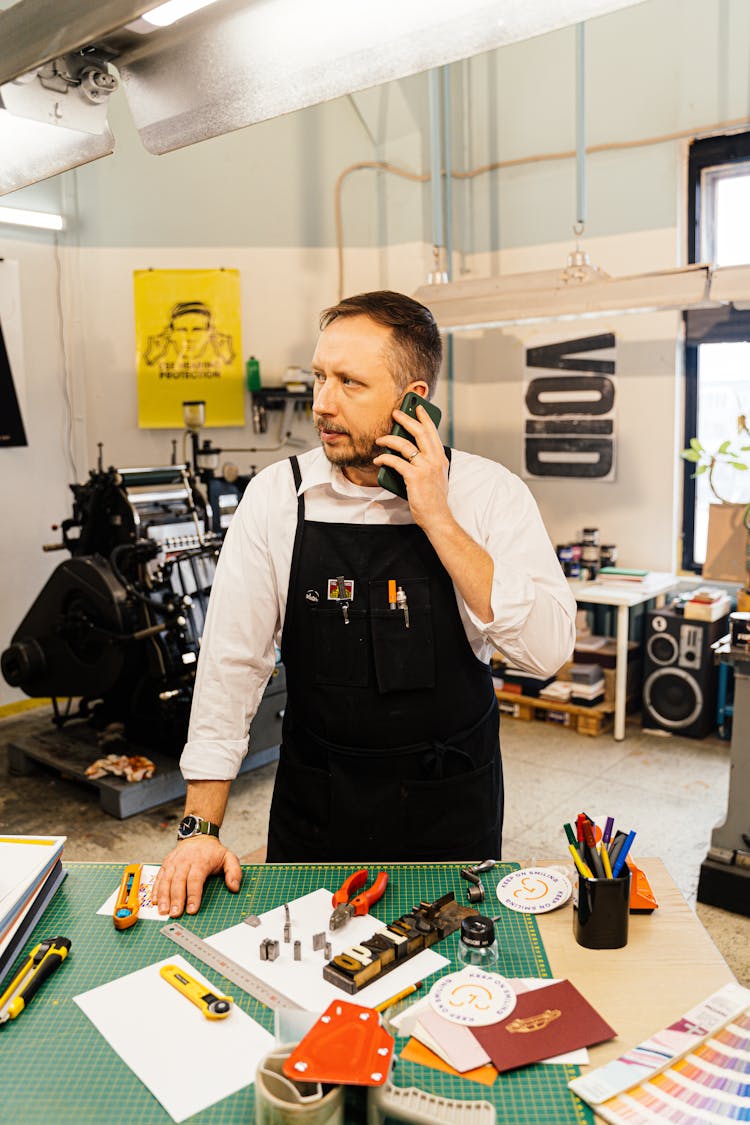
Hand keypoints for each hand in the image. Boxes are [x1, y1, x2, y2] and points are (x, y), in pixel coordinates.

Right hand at [153, 836, 241, 916]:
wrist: (198, 836)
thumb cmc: (213, 851)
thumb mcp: (229, 857)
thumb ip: (234, 872)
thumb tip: (234, 887)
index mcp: (200, 861)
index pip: (195, 880)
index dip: (193, 895)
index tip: (192, 909)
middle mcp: (185, 861)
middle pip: (178, 882)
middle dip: (176, 899)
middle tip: (175, 914)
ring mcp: (174, 862)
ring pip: (166, 880)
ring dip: (163, 897)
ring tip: (163, 911)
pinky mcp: (166, 864)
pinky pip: (159, 877)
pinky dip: (155, 890)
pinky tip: (155, 901)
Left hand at [373, 404, 449, 529]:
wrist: (437, 517)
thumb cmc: (433, 499)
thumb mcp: (435, 476)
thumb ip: (427, 463)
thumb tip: (407, 451)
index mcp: (441, 458)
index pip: (433, 432)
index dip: (425, 418)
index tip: (418, 408)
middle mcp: (435, 460)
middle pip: (420, 432)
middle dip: (406, 420)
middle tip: (396, 413)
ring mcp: (425, 467)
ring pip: (405, 445)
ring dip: (389, 439)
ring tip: (380, 439)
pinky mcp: (414, 477)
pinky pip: (395, 461)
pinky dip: (384, 457)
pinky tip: (378, 458)